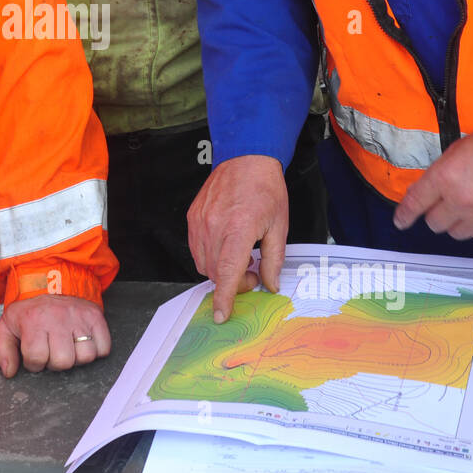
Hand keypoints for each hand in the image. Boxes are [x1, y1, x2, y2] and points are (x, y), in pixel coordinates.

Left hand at [0, 295, 110, 377]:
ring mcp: (79, 317)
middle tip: (52, 350)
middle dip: (56, 362)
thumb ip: (2, 351)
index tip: (34, 354)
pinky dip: (96, 350)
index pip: (37, 359)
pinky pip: (103, 348)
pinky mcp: (96, 317)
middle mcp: (58, 319)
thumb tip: (9, 372)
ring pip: (86, 356)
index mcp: (34, 321)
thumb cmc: (30, 309)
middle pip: (63, 362)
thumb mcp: (8, 325)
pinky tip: (82, 342)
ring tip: (67, 346)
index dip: (34, 362)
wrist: (51, 281)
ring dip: (76, 356)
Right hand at [187, 154, 288, 323]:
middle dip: (233, 283)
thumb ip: (274, 259)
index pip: (227, 272)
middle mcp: (214, 226)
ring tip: (240, 257)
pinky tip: (226, 247)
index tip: (222, 315)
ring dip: (220, 271)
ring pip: (203, 264)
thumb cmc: (265, 188)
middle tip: (253, 273)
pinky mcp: (192, 217)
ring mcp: (200, 221)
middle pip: (216, 272)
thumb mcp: (279, 225)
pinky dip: (209, 257)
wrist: (246, 157)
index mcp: (238, 229)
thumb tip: (270, 284)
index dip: (224, 297)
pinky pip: (196, 249)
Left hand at [393, 121, 472, 240]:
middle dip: (436, 214)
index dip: (404, 215)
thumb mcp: (456, 151)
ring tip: (468, 207)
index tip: (401, 222)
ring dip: (457, 223)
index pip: (415, 204)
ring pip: (455, 233)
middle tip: (446, 204)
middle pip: (434, 223)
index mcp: (444, 178)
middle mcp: (460, 200)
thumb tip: (425, 192)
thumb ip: (438, 174)